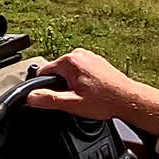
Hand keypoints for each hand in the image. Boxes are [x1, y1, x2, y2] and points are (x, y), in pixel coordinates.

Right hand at [26, 49, 158, 135]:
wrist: (128, 99)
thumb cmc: (105, 100)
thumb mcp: (72, 104)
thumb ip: (48, 99)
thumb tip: (30, 97)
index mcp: (69, 61)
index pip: (43, 73)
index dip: (45, 88)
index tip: (56, 98)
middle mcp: (78, 54)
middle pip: (56, 73)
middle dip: (61, 87)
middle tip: (75, 99)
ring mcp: (88, 56)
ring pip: (68, 73)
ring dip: (72, 85)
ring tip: (86, 97)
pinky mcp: (95, 61)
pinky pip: (80, 71)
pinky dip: (82, 82)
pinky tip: (92, 92)